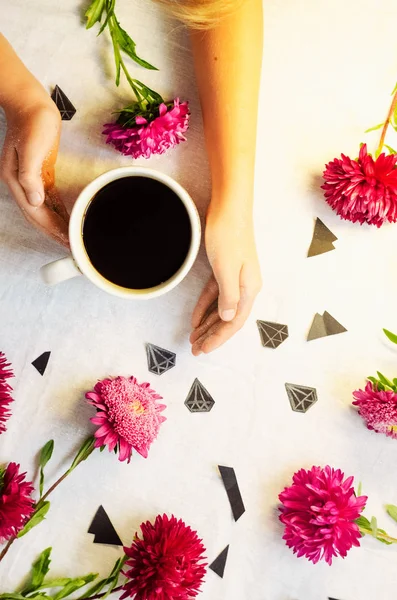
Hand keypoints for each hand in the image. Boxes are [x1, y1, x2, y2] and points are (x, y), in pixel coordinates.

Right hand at [0, 95, 68, 246]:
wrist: (30, 102)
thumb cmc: (33, 122)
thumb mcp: (32, 148)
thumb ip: (30, 175)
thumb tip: (35, 201)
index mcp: (15, 180)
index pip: (34, 213)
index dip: (50, 228)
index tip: (65, 241)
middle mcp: (20, 183)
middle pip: (37, 216)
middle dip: (53, 232)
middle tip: (72, 246)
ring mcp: (29, 179)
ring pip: (42, 210)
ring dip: (55, 224)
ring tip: (71, 237)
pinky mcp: (39, 173)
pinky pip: (47, 198)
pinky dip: (56, 211)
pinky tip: (67, 218)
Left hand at [190, 203, 261, 354]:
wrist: (229, 207)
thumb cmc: (228, 235)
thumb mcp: (227, 268)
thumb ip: (228, 296)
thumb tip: (229, 319)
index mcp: (249, 288)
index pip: (234, 322)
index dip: (219, 338)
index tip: (203, 349)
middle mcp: (244, 286)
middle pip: (228, 318)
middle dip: (211, 335)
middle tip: (195, 349)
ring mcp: (235, 277)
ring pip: (220, 308)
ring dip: (207, 324)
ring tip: (193, 338)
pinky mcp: (224, 269)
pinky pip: (214, 294)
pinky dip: (205, 307)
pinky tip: (195, 319)